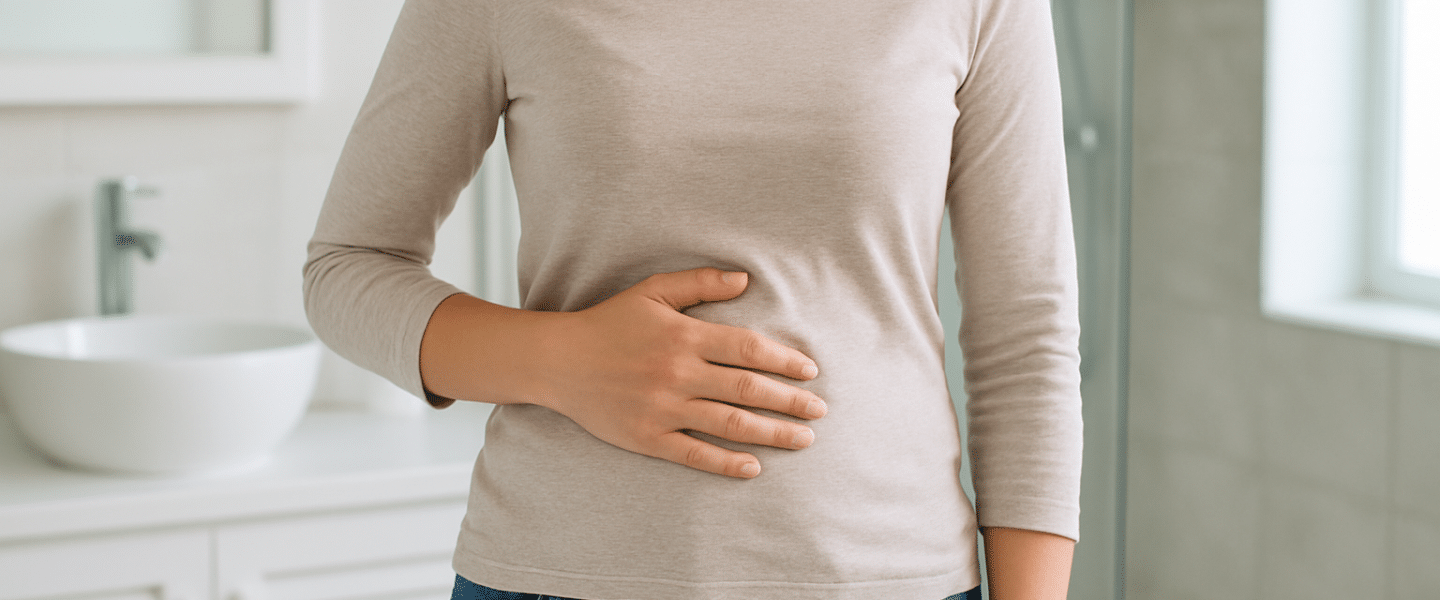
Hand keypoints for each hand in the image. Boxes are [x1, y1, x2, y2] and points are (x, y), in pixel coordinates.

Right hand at [536, 267, 825, 478]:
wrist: (558, 361)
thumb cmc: (609, 322)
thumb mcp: (652, 291)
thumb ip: (700, 284)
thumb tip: (746, 279)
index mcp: (684, 336)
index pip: (748, 349)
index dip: (784, 361)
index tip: (810, 371)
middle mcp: (677, 373)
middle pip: (748, 390)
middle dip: (791, 401)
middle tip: (820, 410)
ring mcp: (663, 408)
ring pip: (729, 424)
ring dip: (772, 433)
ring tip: (803, 439)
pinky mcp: (647, 437)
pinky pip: (694, 454)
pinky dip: (726, 463)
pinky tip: (754, 467)